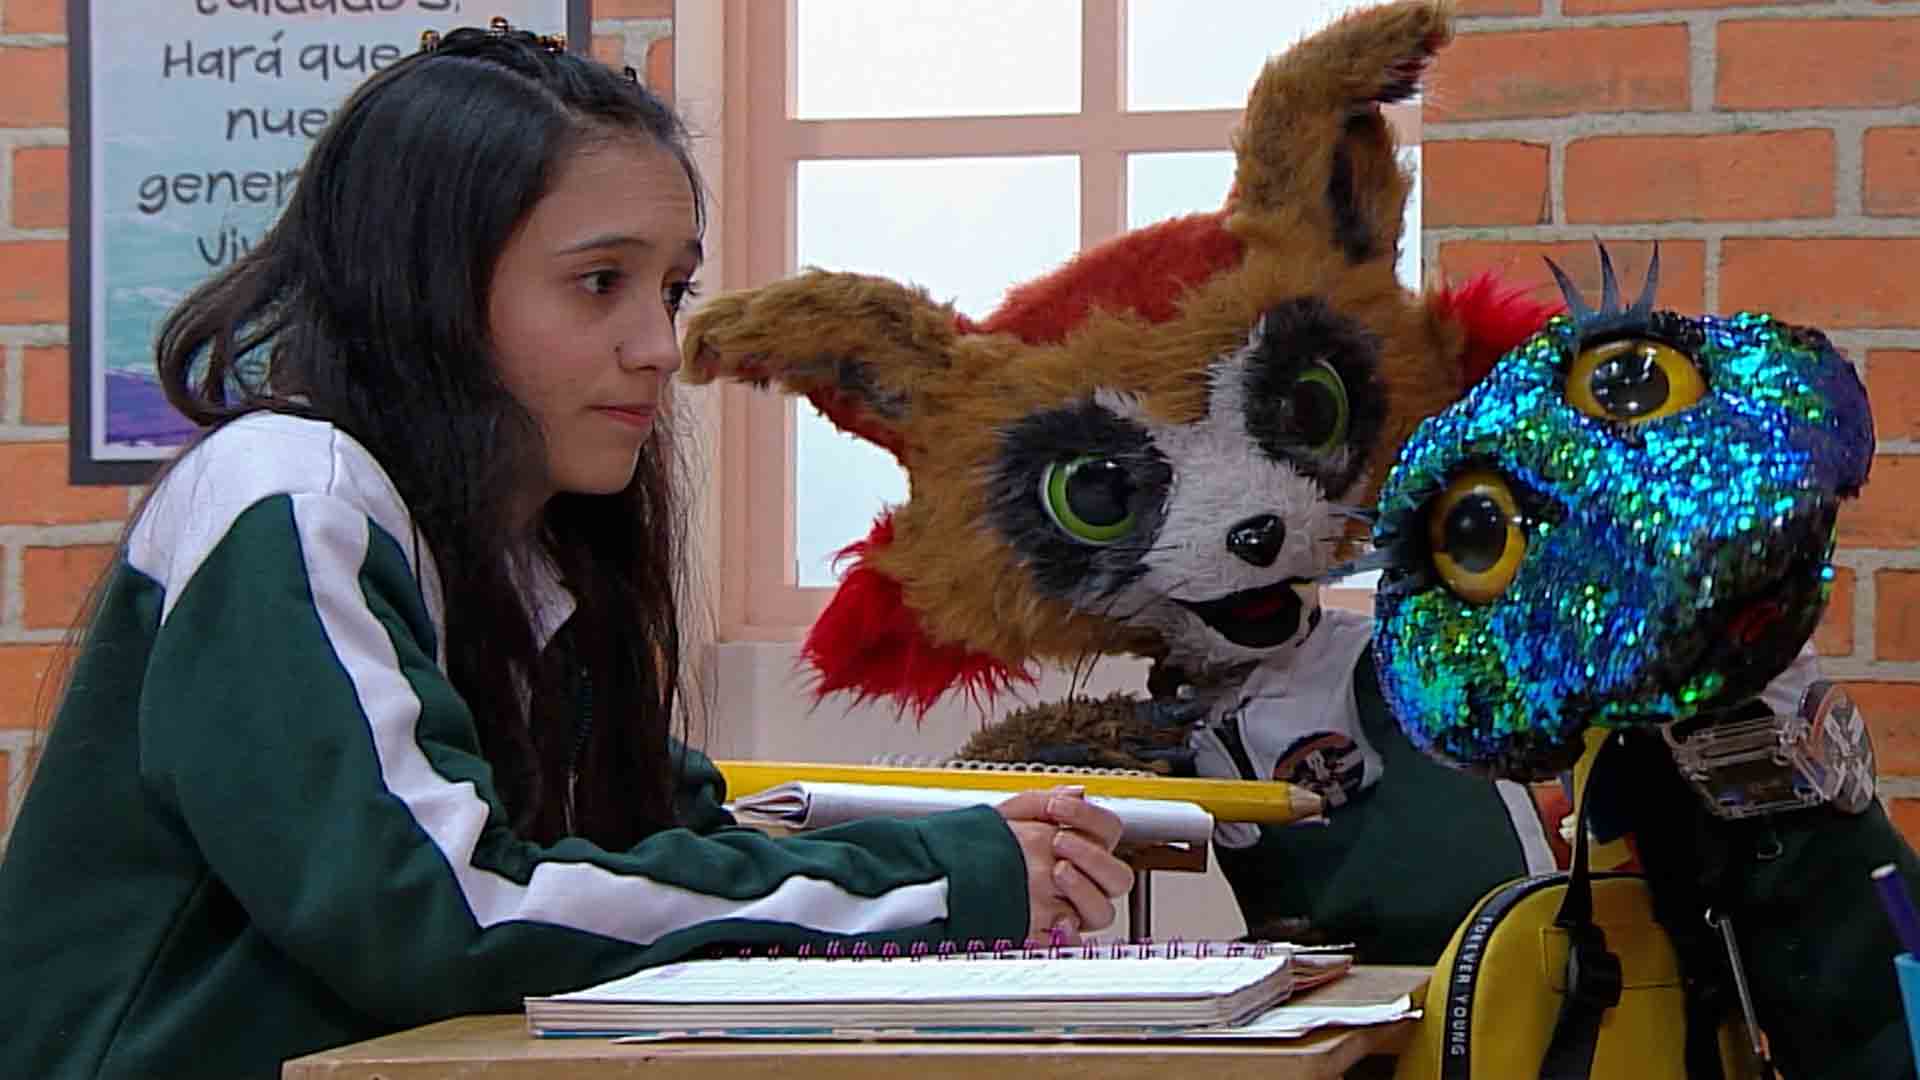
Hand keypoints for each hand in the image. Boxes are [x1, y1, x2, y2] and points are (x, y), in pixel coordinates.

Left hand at [997, 786, 1135, 942]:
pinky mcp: (1053, 937)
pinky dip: (1069, 934)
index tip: (1058, 807)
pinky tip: (1055, 919)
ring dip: (1083, 887)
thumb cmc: (982, 848)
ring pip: (1103, 910)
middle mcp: (1084, 883)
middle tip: (1059, 841)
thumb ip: (1042, 802)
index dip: (1090, 816)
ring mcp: (1072, 912)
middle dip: (1091, 855)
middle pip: (1118, 876)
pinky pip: (1075, 944)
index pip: (1109, 831)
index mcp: (1081, 850)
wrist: (951, 877)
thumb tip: (1077, 792)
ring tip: (1056, 870)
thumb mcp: (1009, 816)